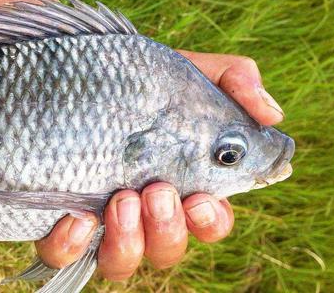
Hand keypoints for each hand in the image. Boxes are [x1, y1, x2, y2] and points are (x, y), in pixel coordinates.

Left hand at [36, 51, 284, 279]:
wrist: (76, 72)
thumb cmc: (140, 79)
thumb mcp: (189, 70)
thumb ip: (234, 81)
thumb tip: (273, 114)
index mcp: (182, 184)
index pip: (210, 223)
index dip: (211, 223)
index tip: (200, 200)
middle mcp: (144, 211)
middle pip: (168, 249)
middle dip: (168, 230)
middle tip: (157, 191)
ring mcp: (102, 219)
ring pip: (122, 263)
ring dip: (129, 242)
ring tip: (123, 200)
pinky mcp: (60, 218)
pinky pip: (64, 255)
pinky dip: (72, 246)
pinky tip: (77, 218)